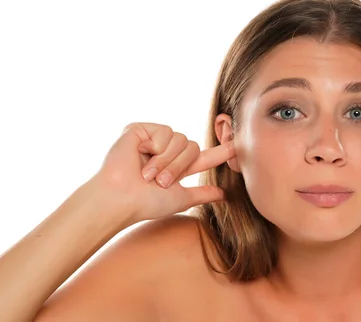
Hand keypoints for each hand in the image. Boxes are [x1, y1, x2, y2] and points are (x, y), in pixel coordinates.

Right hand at [92, 122, 233, 222]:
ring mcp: (152, 139)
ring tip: (147, 174)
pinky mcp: (140, 129)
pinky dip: (156, 149)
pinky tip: (139, 156)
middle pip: (193, 147)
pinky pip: (165, 132)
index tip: (239, 145)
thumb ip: (201, 194)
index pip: (202, 157)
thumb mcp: (180, 199)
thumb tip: (223, 193)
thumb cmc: (145, 203)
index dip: (221, 152)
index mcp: (175, 166)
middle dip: (180, 167)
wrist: (121, 198)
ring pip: (181, 139)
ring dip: (167, 161)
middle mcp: (165, 150)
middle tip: (159, 182)